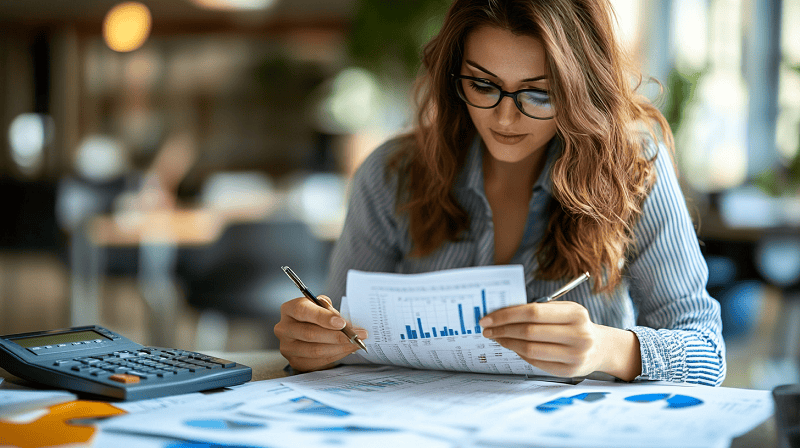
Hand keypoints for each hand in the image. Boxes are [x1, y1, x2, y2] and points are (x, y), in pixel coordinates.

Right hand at [274, 295, 367, 371]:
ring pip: (315, 350)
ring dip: (340, 347)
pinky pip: (318, 361)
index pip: (303, 311)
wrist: (309, 331)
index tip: (342, 323)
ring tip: (356, 343)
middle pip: (310, 333)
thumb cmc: (316, 316)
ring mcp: (287, 347)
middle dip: (337, 335)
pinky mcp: (295, 362)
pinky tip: (348, 350)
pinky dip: (336, 355)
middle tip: (356, 335)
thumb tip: (344, 323)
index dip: (323, 317)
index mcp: (289, 309)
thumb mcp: (321, 306)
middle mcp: (283, 328)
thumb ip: (329, 310)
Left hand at [479, 301, 640, 379]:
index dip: (506, 315)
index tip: (488, 318)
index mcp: (575, 313)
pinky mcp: (568, 371)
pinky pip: (535, 362)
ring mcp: (575, 355)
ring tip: (496, 337)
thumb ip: (538, 310)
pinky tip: (511, 346)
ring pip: (530, 349)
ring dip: (507, 343)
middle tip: (486, 329)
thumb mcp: (564, 310)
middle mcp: (578, 335)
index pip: (533, 312)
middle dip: (502, 330)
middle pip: (529, 332)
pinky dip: (519, 353)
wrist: (601, 347)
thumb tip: (501, 313)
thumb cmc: (575, 324)